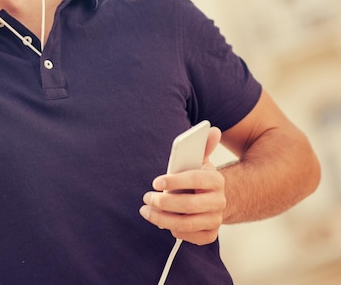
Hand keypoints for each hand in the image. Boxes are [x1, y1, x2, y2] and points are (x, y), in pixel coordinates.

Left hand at [139, 127, 225, 244]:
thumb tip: (212, 129)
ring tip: (146, 211)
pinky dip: (173, 231)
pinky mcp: (209, 234)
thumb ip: (202, 145)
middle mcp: (219, 201)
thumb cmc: (197, 176)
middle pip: (189, 205)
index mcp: (215, 180)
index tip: (155, 182)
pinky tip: (162, 222)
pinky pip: (189, 236)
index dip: (174, 181)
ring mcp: (215, 219)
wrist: (211, 198)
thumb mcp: (198, 160)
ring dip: (162, 219)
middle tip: (147, 197)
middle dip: (164, 203)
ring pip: (186, 224)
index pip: (195, 179)